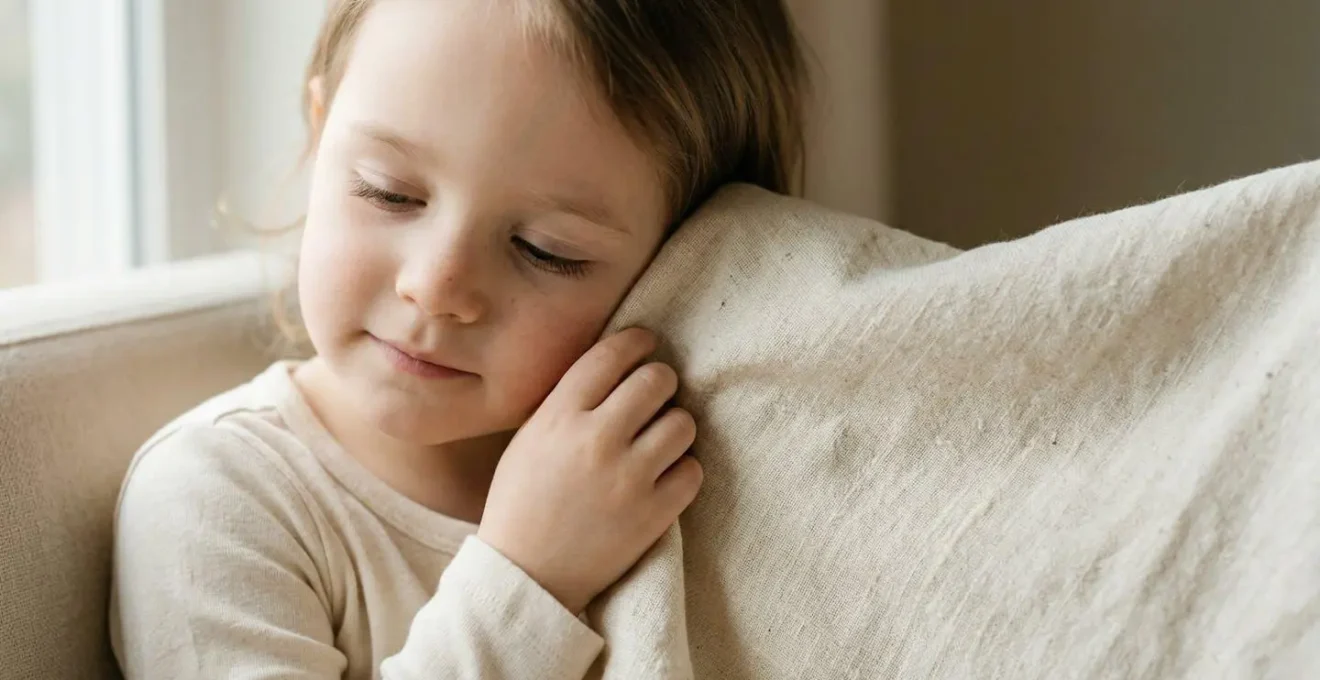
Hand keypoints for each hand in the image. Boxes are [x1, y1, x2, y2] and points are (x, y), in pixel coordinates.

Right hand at [477, 328, 702, 613]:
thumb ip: (568, 402)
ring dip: (675, 426)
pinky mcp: (653, 514)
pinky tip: (664, 475)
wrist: (525, 576)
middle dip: (661, 381)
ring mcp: (628, 478)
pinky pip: (693, 470)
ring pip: (683, 423)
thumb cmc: (522, 503)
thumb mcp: (529, 439)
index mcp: (559, 417)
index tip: (646, 342)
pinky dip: (682, 470)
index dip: (636, 341)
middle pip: (656, 380)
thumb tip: (614, 366)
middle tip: (656, 393)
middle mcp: (596, 440)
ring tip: (659, 439)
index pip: (610, 356)